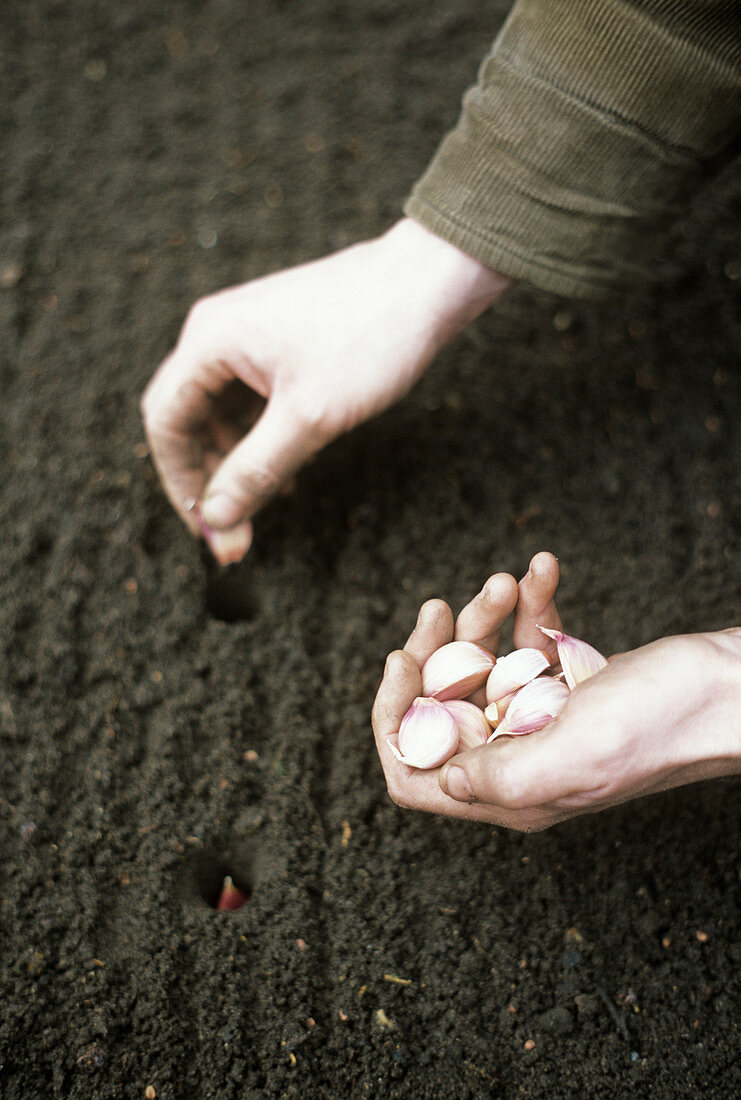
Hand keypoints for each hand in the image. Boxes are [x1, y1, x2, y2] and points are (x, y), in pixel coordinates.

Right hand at [141, 218, 509, 563]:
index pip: (165, 424)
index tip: (210, 531)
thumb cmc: (371, 337)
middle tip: (234, 530)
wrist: (428, 283)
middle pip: (186, 419)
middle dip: (207, 478)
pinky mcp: (276, 344)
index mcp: (209, 341)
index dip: (181, 484)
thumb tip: (216, 520)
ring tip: (269, 502)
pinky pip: (250, 401)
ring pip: (219, 414)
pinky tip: (287, 472)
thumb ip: (255, 471)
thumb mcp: (310, 418)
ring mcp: (246, 337)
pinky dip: (260, 440)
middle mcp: (216, 334)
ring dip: (236, 463)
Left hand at [372, 552, 740, 829]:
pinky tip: (542, 569)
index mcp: (512, 792)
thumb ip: (500, 778)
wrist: (727, 688)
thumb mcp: (574, 756)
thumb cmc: (660, 725)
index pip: (416, 773)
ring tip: (506, 580)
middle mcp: (520, 760)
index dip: (395, 719)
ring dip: (486, 617)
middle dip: (436, 652)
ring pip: (484, 666)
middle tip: (440, 608)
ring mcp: (543, 720)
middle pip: (442, 709)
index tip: (404, 660)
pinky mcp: (568, 684)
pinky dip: (531, 605)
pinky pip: (529, 643)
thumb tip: (442, 780)